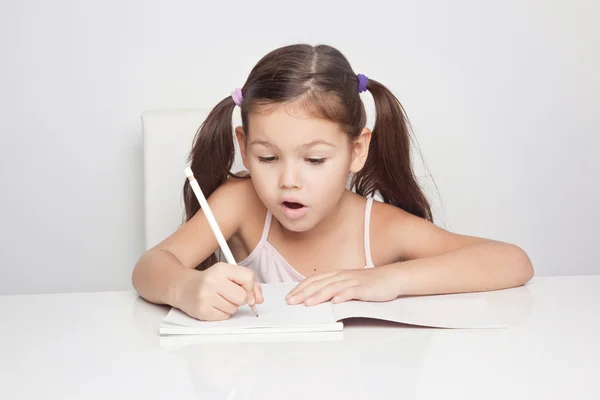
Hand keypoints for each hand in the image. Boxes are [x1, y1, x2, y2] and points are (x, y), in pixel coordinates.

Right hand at [176, 262, 263, 320]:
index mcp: (221, 268)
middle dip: (241, 299)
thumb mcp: (228, 275)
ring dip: (230, 306)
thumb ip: (248, 284)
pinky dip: (222, 313)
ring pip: (234, 309)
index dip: (250, 286)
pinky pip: (225, 317)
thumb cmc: (210, 281)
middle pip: (242, 297)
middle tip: (231, 295)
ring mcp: (206, 297)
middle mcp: (212, 281)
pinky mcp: (202, 311)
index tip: (245, 289)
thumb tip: (259, 299)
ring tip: (219, 299)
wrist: (183, 287)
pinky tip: (213, 305)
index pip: (248, 277)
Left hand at [285, 266, 400, 305]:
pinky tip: (336, 302)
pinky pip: (353, 291)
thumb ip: (333, 288)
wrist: (391, 278)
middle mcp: (342, 276)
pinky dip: (344, 295)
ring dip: (319, 295)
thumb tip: (314, 298)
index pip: (314, 280)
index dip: (300, 288)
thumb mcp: (347, 284)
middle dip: (303, 293)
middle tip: (290, 302)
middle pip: (320, 283)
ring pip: (333, 287)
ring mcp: (354, 281)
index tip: (288, 297)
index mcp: (336, 275)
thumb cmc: (368, 283)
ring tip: (308, 303)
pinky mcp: (366, 288)